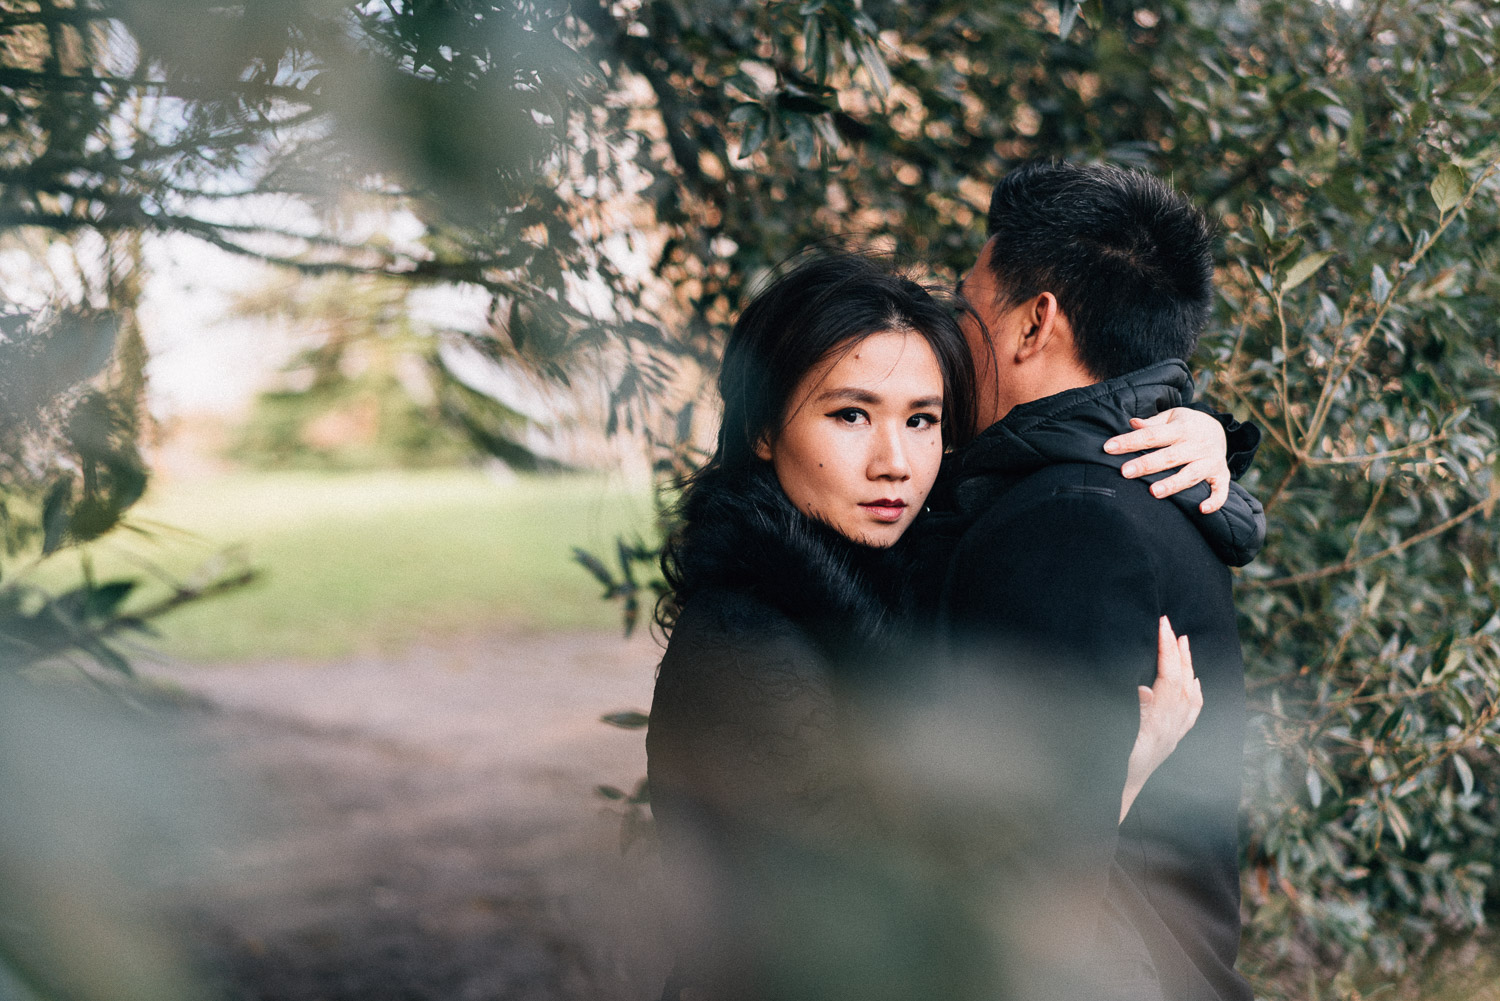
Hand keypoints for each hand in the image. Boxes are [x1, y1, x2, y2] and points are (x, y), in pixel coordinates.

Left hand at [1103, 407, 1230, 513]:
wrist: (1220, 429)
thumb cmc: (1187, 425)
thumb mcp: (1172, 416)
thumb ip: (1152, 423)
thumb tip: (1132, 423)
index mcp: (1181, 428)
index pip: (1152, 435)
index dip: (1130, 441)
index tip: (1108, 448)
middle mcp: (1197, 445)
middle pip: (1169, 456)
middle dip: (1147, 464)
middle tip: (1125, 472)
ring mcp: (1210, 461)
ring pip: (1191, 474)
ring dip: (1173, 484)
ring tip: (1153, 492)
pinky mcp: (1221, 475)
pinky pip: (1221, 490)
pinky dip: (1214, 501)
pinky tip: (1201, 509)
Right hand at [1120, 616, 1203, 822]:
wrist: (1113, 797)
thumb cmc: (1106, 767)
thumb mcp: (1111, 736)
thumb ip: (1129, 713)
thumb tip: (1145, 690)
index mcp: (1155, 724)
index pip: (1168, 678)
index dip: (1167, 649)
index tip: (1162, 625)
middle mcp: (1170, 730)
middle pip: (1182, 683)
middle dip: (1178, 652)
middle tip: (1171, 627)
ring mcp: (1173, 737)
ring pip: (1189, 696)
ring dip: (1187, 667)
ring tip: (1184, 644)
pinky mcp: (1171, 742)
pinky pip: (1191, 714)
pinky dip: (1193, 692)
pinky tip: (1192, 682)